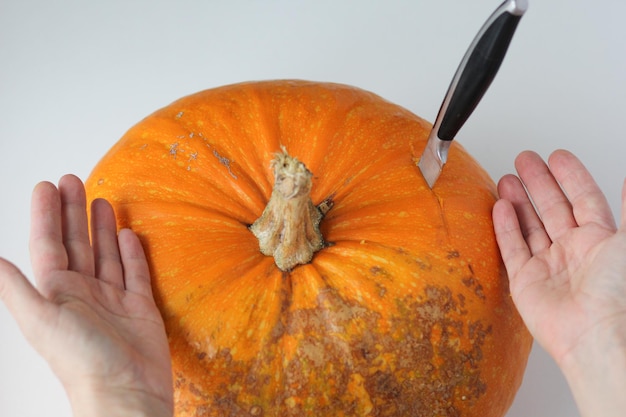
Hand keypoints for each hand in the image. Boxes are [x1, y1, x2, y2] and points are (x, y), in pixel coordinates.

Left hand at [0, 175, 172, 416]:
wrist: (126, 391)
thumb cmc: (80, 358)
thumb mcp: (40, 318)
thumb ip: (15, 287)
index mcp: (56, 291)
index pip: (48, 244)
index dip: (46, 215)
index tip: (47, 186)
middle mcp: (82, 291)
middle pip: (76, 243)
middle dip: (73, 212)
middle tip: (73, 180)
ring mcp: (112, 298)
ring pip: (105, 254)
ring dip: (101, 227)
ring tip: (101, 199)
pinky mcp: (139, 306)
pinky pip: (134, 272)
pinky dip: (131, 253)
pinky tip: (128, 235)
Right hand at [493, 150, 625, 416]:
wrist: (595, 333)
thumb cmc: (618, 290)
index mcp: (601, 242)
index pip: (584, 199)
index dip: (571, 176)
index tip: (557, 156)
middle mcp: (574, 252)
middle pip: (553, 209)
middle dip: (539, 182)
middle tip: (525, 160)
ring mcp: (549, 267)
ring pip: (530, 226)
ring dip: (519, 201)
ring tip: (506, 179)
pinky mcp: (526, 282)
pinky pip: (512, 249)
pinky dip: (505, 227)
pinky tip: (499, 207)